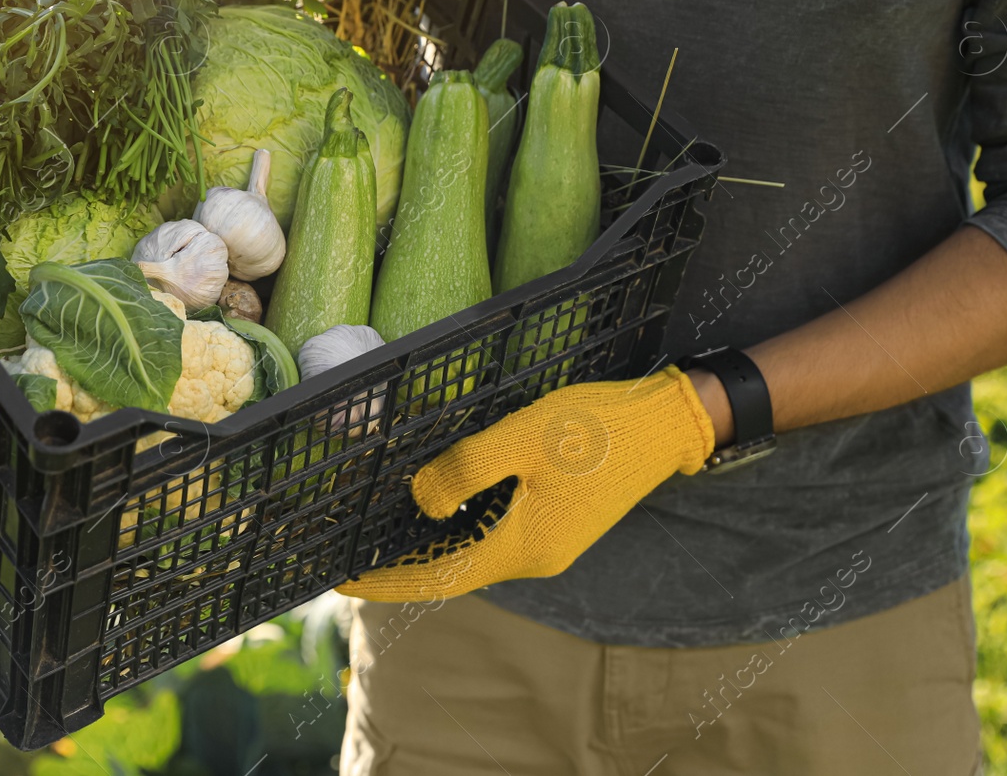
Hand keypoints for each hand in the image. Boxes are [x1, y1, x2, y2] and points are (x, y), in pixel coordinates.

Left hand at [338, 367, 715, 601]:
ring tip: (377, 529)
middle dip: (398, 564)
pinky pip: (493, 531)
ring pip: (471, 549)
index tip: (339, 578)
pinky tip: (436, 504)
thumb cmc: (596, 427)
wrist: (667, 423)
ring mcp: (549, 539)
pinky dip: (457, 524)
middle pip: (450, 570)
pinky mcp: (558, 519)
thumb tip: (420, 501)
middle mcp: (535, 554)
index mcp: (524, 546)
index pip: (437, 578)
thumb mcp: (521, 439)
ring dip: (426, 544)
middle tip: (348, 549)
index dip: (385, 582)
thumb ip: (466, 470)